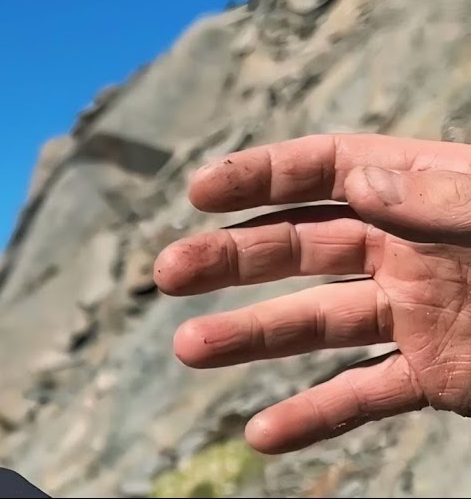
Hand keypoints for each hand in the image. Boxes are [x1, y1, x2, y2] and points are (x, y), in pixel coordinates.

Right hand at [155, 133, 470, 454]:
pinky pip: (365, 396)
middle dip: (229, 259)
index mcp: (422, 192)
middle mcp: (407, 249)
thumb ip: (439, 200)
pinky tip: (262, 435)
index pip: (325, 173)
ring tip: (188, 350)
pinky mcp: (436, 376)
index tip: (198, 193)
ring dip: (249, 337)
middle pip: (298, 246)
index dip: (259, 177)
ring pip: (314, 323)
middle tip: (168, 274)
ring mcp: (416, 313)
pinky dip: (312, 417)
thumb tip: (358, 182)